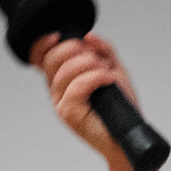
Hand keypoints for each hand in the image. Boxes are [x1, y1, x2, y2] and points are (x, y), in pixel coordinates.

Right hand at [33, 32, 141, 163]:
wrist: (128, 135)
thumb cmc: (121, 107)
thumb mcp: (114, 69)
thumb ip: (103, 51)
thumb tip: (88, 36)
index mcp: (62, 80)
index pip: (41, 58)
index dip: (44, 44)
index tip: (58, 35)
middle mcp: (57, 92)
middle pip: (51, 60)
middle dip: (74, 50)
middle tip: (97, 57)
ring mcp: (61, 104)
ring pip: (64, 73)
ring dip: (88, 64)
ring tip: (107, 71)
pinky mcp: (69, 114)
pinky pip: (77, 87)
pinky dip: (95, 77)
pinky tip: (108, 79)